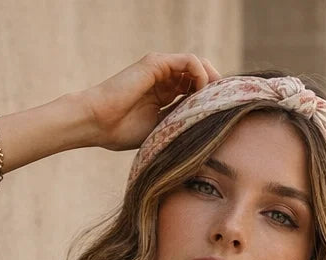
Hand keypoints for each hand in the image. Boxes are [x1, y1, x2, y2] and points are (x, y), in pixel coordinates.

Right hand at [79, 52, 222, 152]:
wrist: (99, 123)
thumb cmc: (122, 131)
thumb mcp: (161, 129)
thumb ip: (181, 122)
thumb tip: (208, 129)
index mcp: (164, 94)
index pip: (195, 90)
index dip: (210, 100)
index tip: (223, 116)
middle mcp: (164, 78)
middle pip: (200, 75)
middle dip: (215, 89)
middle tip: (226, 106)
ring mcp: (160, 69)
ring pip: (198, 65)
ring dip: (212, 81)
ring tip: (216, 100)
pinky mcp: (156, 63)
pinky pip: (189, 61)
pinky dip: (200, 74)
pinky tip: (201, 92)